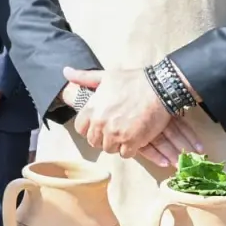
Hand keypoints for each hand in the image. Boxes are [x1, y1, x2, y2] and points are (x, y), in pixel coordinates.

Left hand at [65, 67, 202, 166]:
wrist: (160, 88)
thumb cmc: (133, 81)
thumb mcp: (106, 76)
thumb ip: (84, 77)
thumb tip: (66, 72)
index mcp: (92, 109)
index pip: (80, 128)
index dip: (89, 127)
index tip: (98, 125)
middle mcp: (101, 123)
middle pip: (93, 141)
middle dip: (102, 137)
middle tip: (113, 130)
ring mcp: (116, 134)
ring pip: (109, 149)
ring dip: (116, 144)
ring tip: (124, 134)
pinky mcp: (132, 141)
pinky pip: (125, 154)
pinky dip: (130, 149)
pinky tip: (135, 139)